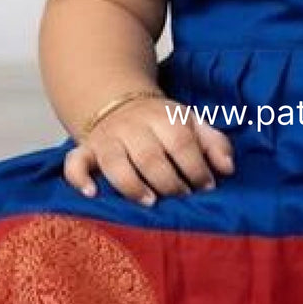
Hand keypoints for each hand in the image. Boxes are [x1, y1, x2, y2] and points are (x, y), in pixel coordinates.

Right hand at [63, 95, 235, 205]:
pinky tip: (92, 194)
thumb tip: (228, 169)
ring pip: (115, 162)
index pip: (181, 142)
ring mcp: (107, 138)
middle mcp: (133, 127)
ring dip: (132, 185)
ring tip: (150, 202)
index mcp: (163, 117)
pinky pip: (75, 162)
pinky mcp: (86, 149)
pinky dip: (79, 179)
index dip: (196, 167)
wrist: (119, 101)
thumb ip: (214, 143)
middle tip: (181, 197)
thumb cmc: (162, 123)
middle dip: (168, 181)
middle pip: (149, 156)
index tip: (206, 187)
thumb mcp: (191, 123)